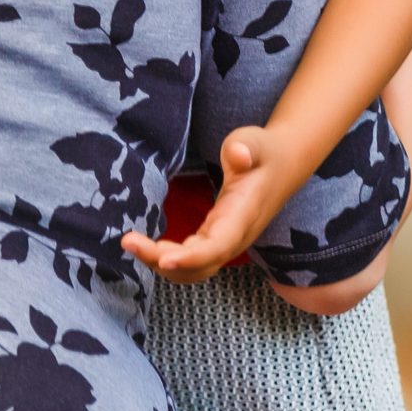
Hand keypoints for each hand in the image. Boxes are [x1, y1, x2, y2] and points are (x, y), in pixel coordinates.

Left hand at [120, 126, 287, 284]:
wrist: (283, 164)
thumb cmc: (264, 151)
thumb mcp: (255, 142)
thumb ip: (245, 147)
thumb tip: (238, 154)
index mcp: (243, 216)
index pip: (218, 246)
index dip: (191, 257)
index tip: (163, 259)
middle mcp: (234, 237)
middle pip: (199, 266)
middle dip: (162, 261)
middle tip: (128, 241)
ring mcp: (226, 242)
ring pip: (194, 268)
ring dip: (161, 262)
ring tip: (131, 243)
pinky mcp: (216, 239)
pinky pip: (192, 259)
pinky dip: (167, 258)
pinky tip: (145, 246)